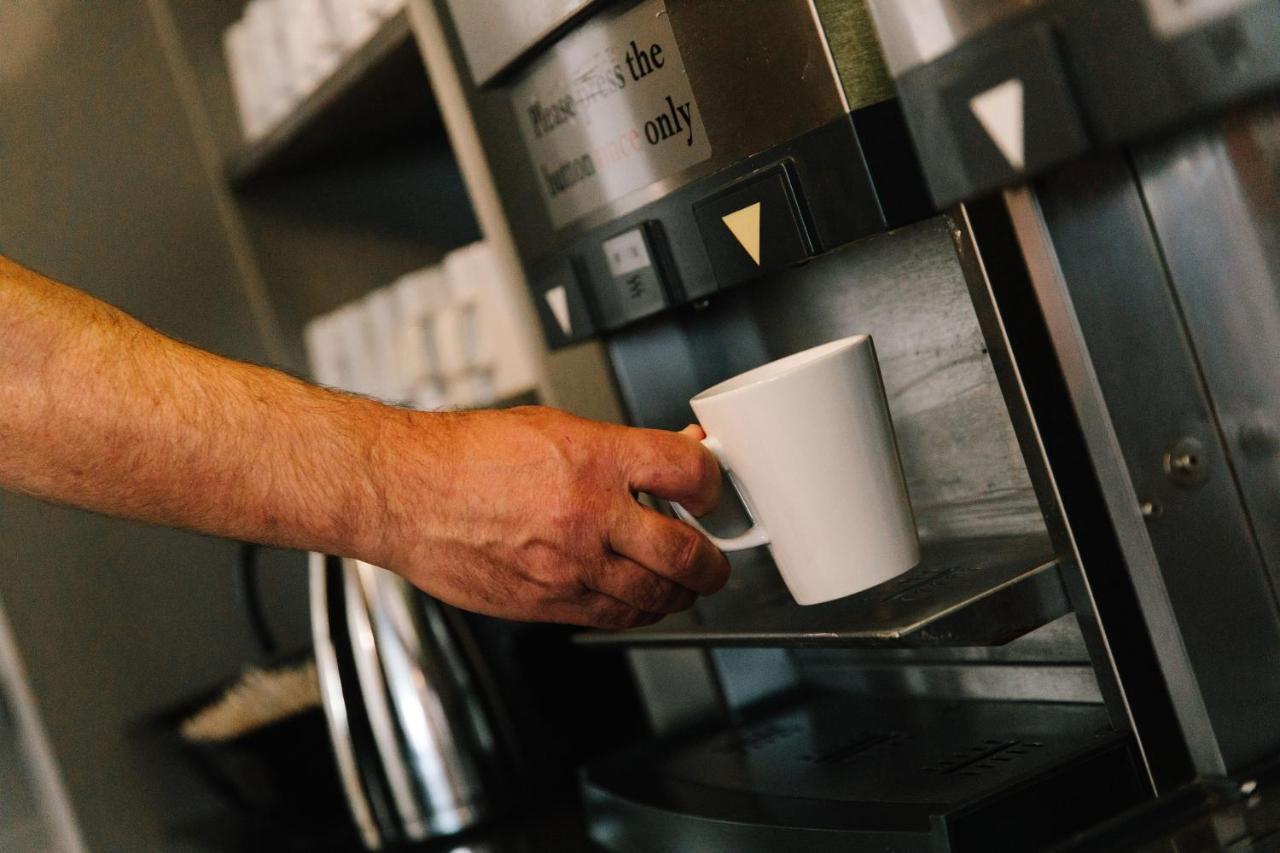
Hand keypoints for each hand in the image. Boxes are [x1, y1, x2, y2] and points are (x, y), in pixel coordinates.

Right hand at [366, 406, 728, 627]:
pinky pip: (614, 617)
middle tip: (714, 557)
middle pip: (686, 553)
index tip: (711, 491)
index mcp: (593, 459)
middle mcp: (587, 515)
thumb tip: (675, 447)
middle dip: (712, 561)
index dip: (714, 484)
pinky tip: (639, 596)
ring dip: (681, 592)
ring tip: (682, 580)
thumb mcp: (554, 427)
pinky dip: (639, 610)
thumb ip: (621, 446)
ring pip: (655, 597)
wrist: (405, 494)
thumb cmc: (466, 456)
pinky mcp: (547, 603)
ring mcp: (568, 565)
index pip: (689, 473)